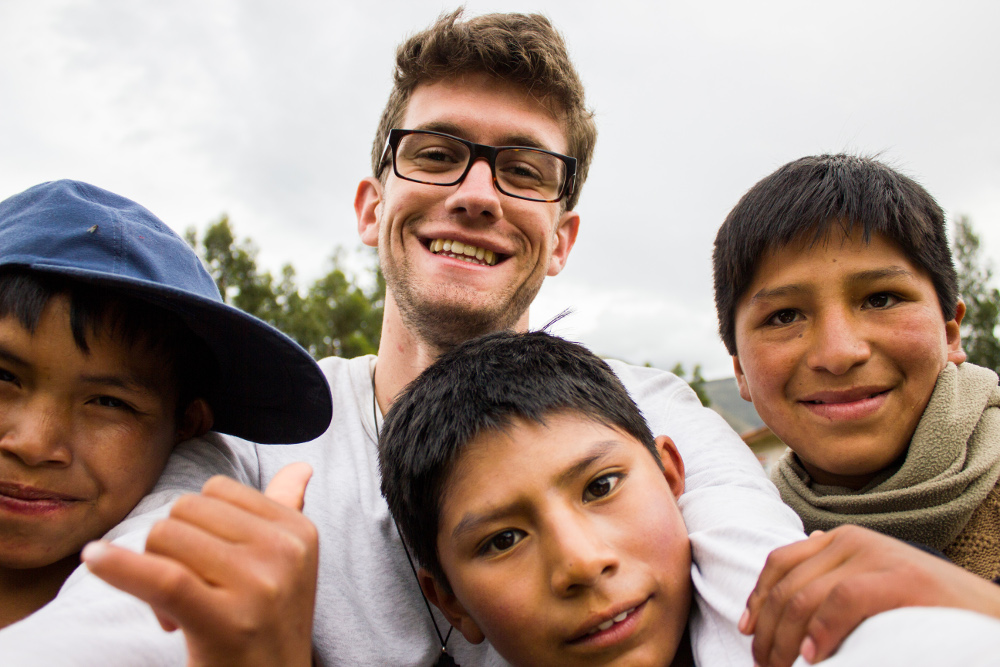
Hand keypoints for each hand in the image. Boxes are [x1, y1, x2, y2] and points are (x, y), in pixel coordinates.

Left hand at [83, 463, 317, 666]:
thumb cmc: (266, 629)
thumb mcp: (288, 568)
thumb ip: (288, 510)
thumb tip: (300, 467)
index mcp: (299, 531)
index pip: (217, 491)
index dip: (197, 524)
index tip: (209, 569)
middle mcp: (284, 552)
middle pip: (186, 510)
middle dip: (171, 548)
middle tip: (186, 598)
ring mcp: (258, 586)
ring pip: (166, 537)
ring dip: (153, 573)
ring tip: (178, 614)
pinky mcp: (224, 620)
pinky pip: (162, 577)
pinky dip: (119, 567)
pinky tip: (94, 558)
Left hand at [740, 524, 999, 666]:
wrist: (988, 614)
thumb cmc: (925, 610)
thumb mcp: (869, 588)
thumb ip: (833, 582)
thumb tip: (784, 597)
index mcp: (843, 540)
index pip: (781, 562)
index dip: (758, 598)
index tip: (748, 631)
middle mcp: (854, 540)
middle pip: (788, 584)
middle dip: (768, 630)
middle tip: (765, 664)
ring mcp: (877, 555)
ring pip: (806, 595)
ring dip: (785, 639)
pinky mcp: (901, 577)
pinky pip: (842, 600)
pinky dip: (821, 631)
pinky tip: (814, 657)